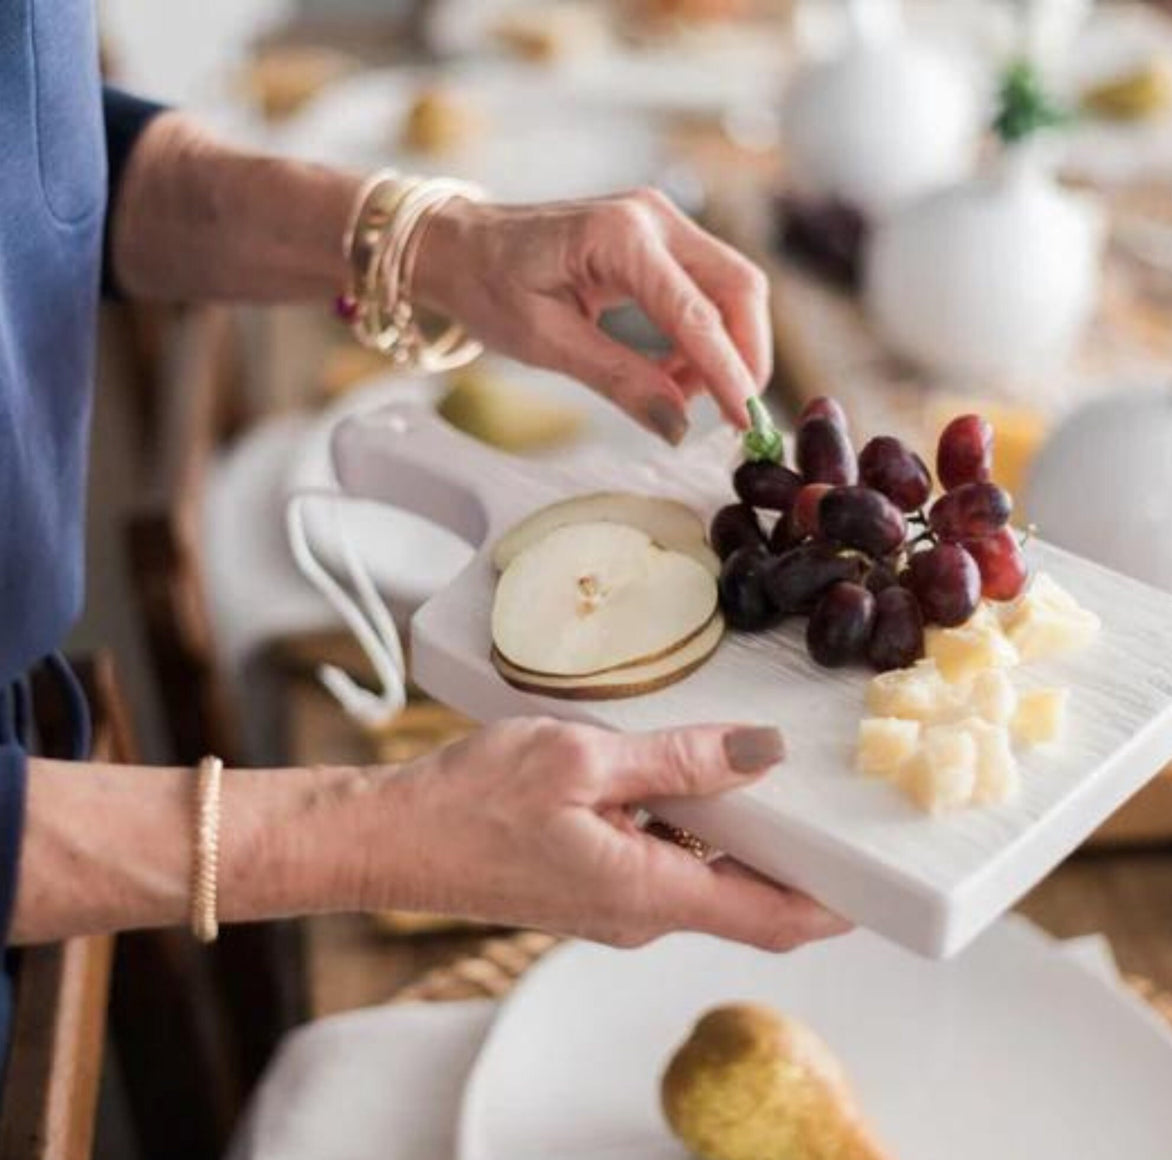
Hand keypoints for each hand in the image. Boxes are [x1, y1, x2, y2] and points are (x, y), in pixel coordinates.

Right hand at [373, 718, 848, 950]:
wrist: (390, 838)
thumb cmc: (471, 801)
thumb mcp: (582, 762)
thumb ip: (678, 760)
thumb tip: (763, 751)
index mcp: (648, 894)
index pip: (773, 919)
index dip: (836, 903)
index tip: (881, 872)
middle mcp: (640, 914)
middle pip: (747, 899)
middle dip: (798, 857)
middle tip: (832, 797)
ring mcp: (613, 904)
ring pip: (706, 877)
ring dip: (743, 836)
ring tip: (767, 769)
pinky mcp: (591, 884)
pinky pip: (665, 863)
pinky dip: (696, 829)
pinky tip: (688, 774)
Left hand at [414, 189, 771, 444]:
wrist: (461, 247)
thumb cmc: (489, 286)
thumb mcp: (547, 343)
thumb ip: (619, 380)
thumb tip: (678, 425)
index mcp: (619, 238)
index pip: (696, 314)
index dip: (729, 373)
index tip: (748, 423)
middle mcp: (652, 218)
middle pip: (738, 289)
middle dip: (745, 357)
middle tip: (731, 417)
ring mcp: (660, 223)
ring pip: (730, 289)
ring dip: (723, 350)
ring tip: (677, 394)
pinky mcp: (660, 239)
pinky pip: (706, 290)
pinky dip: (703, 338)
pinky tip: (669, 371)